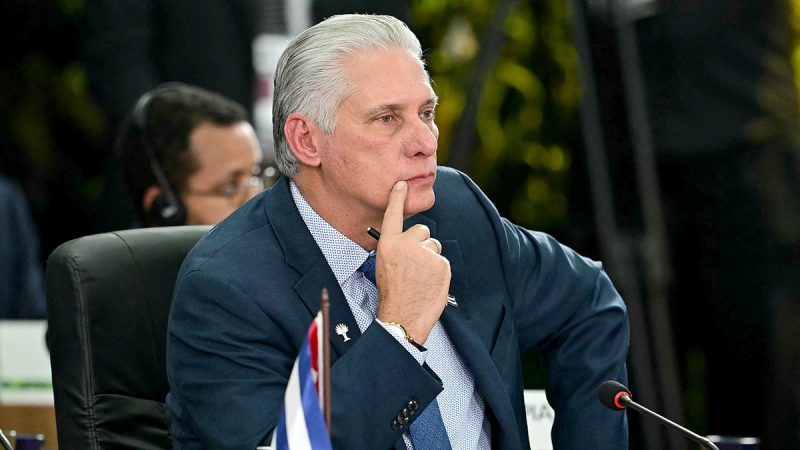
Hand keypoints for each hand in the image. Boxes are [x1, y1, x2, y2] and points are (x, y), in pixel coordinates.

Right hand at [374, 181, 450, 343]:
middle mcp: (406, 244)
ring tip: (421, 278)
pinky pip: (442, 261)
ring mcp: (425, 253)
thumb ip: (397, 250)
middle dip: (422, 244)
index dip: (397, 198)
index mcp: (388, 245)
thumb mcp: (384, 267)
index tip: (401, 184)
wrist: (403, 318)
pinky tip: (429, 284)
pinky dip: (439, 271)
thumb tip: (411, 243)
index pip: (393, 215)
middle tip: (415, 265)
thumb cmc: (392, 295)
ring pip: (434, 247)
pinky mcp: (441, 264)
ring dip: (431, 258)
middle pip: (422, 231)